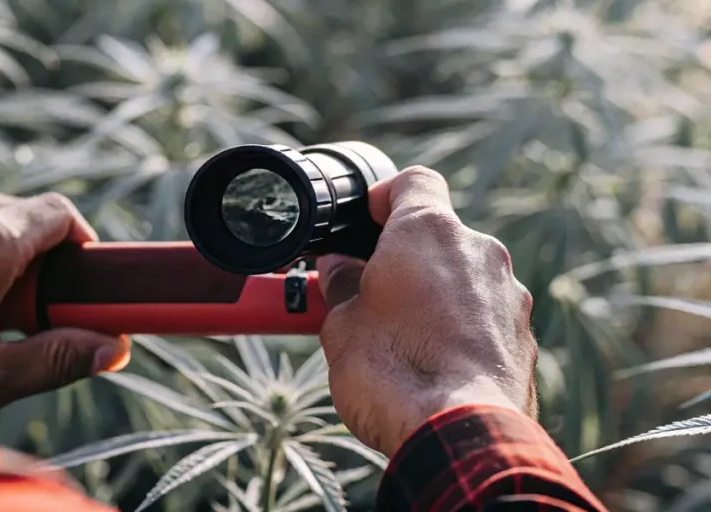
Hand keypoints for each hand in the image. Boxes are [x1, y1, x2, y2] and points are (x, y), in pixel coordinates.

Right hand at [316, 167, 536, 456]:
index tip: (367, 217)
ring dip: (439, 295)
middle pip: (441, 236)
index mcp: (428, 232)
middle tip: (373, 290)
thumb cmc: (393, 370)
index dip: (387, 195)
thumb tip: (339, 270)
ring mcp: (510, 295)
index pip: (414, 182)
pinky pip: (487, 318)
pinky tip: (437, 364)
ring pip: (467, 278)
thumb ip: (341, 287)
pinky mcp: (525, 338)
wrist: (457, 434)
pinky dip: (464, 330)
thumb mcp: (341, 325)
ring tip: (404, 337)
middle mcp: (479, 252)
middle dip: (408, 259)